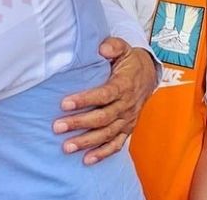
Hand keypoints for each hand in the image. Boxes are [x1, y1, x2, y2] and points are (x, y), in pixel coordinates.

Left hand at [52, 38, 156, 164]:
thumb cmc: (129, 61)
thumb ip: (113, 46)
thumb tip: (102, 49)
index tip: (64, 104)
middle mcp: (126, 105)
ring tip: (66, 147)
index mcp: (123, 85)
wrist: (149, 74)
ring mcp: (127, 119)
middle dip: (79, 124)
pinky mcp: (127, 129)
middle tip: (57, 127)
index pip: (103, 95)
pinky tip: (86, 160)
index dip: (84, 100)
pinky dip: (102, 154)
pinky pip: (117, 144)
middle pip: (102, 118)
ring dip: (87, 142)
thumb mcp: (123, 48)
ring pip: (107, 134)